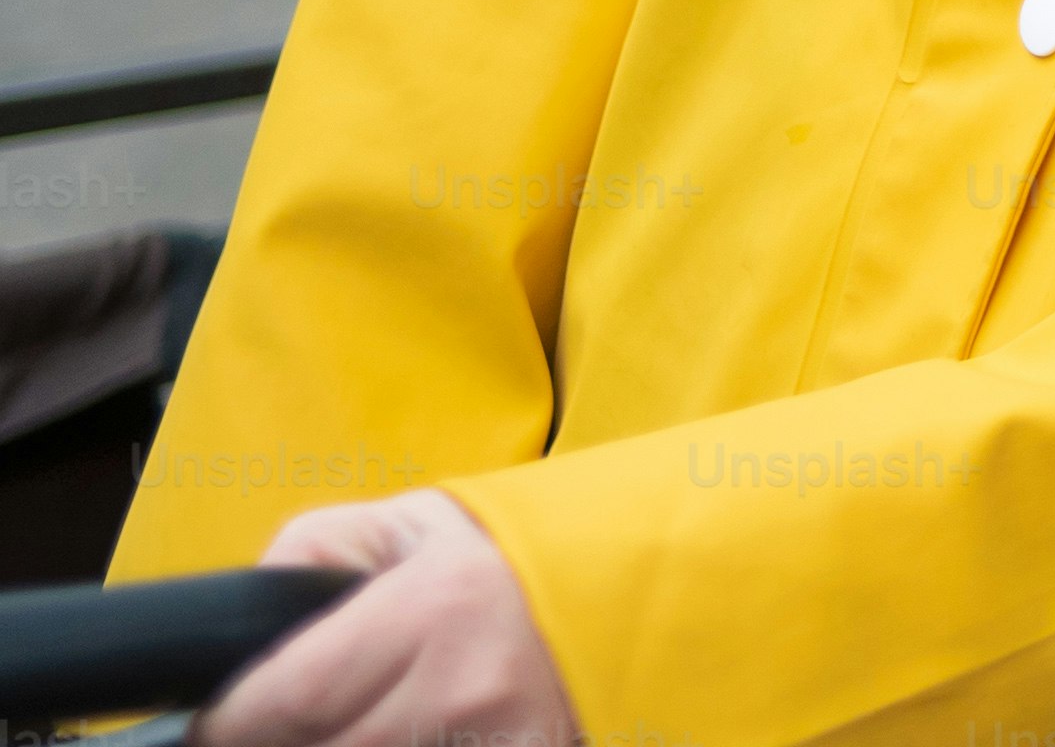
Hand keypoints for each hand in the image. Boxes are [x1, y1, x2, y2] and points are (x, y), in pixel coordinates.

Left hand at [206, 489, 582, 746]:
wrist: (639, 586)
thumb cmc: (512, 556)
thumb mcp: (410, 524)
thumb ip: (311, 556)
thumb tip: (244, 624)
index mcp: (432, 611)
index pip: (279, 704)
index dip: (229, 726)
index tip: (221, 723)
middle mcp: (463, 692)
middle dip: (286, 743)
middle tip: (291, 723)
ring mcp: (498, 746)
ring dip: (344, 746)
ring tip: (362, 720)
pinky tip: (411, 731)